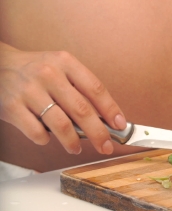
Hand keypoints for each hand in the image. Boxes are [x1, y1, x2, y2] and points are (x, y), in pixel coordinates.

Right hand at [0, 43, 125, 154]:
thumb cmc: (34, 70)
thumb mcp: (59, 67)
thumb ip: (79, 88)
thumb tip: (104, 118)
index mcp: (65, 63)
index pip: (96, 89)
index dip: (111, 110)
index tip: (120, 125)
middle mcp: (48, 74)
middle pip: (82, 109)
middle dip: (98, 133)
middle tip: (106, 146)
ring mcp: (29, 90)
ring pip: (60, 124)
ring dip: (72, 141)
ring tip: (76, 148)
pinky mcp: (11, 106)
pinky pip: (36, 131)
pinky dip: (45, 139)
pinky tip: (47, 139)